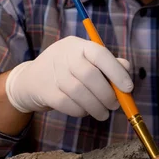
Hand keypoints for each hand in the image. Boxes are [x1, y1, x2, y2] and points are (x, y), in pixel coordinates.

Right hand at [5, 36, 132, 120]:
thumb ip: (107, 64)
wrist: (30, 80)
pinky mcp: (45, 91)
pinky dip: (81, 111)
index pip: (100, 54)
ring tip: (103, 113)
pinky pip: (68, 104)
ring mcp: (52, 73)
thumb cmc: (66, 70)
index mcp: (77, 45)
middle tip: (115, 105)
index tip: (128, 88)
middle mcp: (63, 55)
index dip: (116, 71)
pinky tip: (86, 112)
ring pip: (79, 93)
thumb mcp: (84, 61)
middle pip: (90, 75)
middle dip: (107, 94)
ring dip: (96, 107)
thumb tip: (126, 70)